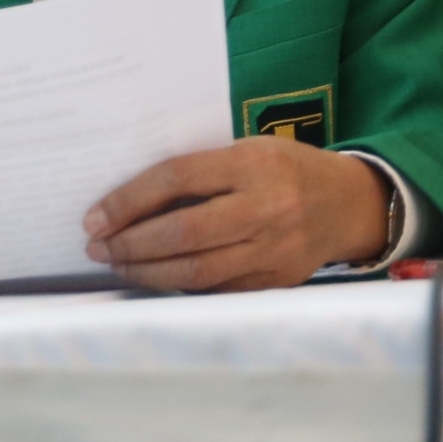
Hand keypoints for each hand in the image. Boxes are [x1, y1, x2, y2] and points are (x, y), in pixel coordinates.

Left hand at [85, 137, 392, 290]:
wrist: (347, 204)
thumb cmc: (287, 170)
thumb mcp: (250, 152)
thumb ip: (203, 170)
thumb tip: (130, 200)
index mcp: (256, 164)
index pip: (178, 178)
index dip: (129, 199)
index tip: (95, 217)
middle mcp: (267, 207)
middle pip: (182, 232)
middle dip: (129, 244)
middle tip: (97, 246)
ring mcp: (273, 249)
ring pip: (195, 271)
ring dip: (145, 271)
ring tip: (117, 264)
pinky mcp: (274, 281)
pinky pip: (214, 290)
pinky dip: (177, 285)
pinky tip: (155, 277)